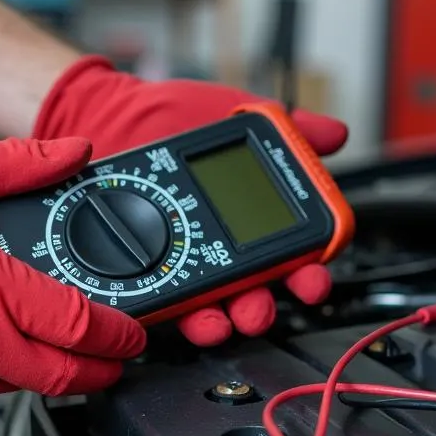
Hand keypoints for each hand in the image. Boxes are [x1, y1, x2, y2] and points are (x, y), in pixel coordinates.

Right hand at [0, 138, 145, 413]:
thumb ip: (26, 162)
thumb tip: (74, 151)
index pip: (78, 326)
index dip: (117, 336)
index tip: (133, 336)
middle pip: (63, 376)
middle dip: (100, 370)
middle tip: (115, 359)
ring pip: (23, 386)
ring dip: (44, 367)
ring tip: (48, 341)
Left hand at [33, 56, 348, 345]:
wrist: (101, 115)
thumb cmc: (163, 116)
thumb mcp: (230, 113)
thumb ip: (286, 127)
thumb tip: (334, 133)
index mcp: (246, 219)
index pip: (289, 256)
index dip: (306, 272)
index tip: (312, 277)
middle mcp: (218, 248)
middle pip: (253, 293)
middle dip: (262, 308)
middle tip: (261, 307)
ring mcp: (181, 264)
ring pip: (213, 309)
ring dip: (224, 322)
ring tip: (224, 322)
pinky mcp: (146, 273)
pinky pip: (165, 304)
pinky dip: (177, 316)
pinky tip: (186, 314)